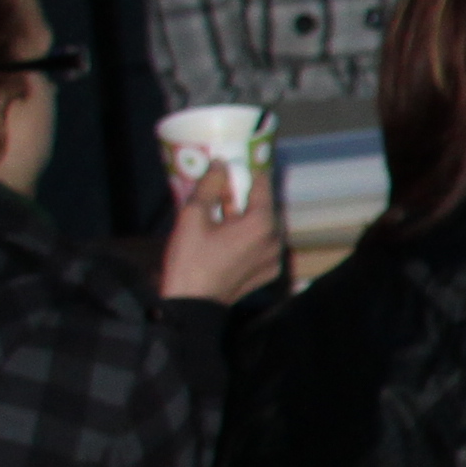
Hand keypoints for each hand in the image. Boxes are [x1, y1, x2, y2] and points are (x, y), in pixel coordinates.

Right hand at [155, 157, 284, 307]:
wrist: (190, 306)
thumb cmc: (190, 259)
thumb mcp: (194, 216)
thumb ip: (210, 185)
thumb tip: (220, 163)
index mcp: (262, 224)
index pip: (262, 185)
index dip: (250, 170)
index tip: (238, 161)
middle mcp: (275, 240)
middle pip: (264, 207)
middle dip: (245, 194)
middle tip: (225, 185)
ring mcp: (274, 259)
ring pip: (263, 227)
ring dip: (246, 215)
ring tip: (223, 207)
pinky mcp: (267, 273)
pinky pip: (261, 245)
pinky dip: (248, 236)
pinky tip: (228, 233)